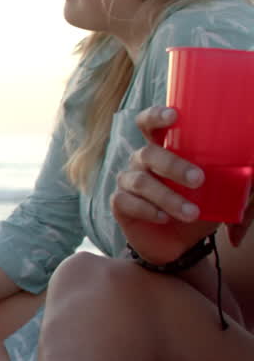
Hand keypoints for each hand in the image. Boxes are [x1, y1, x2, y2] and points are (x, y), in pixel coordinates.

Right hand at [111, 106, 221, 263]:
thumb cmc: (199, 208)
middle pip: (148, 154)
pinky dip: (149, 210)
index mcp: (162, 149)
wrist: (179, 244)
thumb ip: (232, 179)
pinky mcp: (119, 204)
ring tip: (191, 213)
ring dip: (168, 197)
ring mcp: (127, 182)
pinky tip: (165, 218)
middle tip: (198, 180)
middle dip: (174, 166)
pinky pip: (127, 202)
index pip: (148, 124)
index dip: (155, 116)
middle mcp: (141, 162)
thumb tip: (253, 171)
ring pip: (141, 182)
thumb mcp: (219, 192)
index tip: (173, 117)